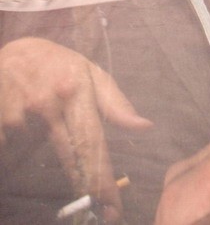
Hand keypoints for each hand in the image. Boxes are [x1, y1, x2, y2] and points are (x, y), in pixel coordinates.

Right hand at [0, 37, 151, 222]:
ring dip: (42, 148)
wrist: (15, 51)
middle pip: (71, 158)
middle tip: (101, 212)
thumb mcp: (92, 74)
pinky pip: (14, 147)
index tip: (114, 207)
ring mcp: (21, 115)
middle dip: (87, 187)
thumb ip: (117, 104)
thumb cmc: (60, 64)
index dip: (103, 178)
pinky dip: (22, 142)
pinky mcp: (1, 124)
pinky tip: (26, 120)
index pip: (93, 142)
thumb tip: (145, 127)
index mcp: (76, 92)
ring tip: (41, 116)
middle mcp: (49, 105)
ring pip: (37, 152)